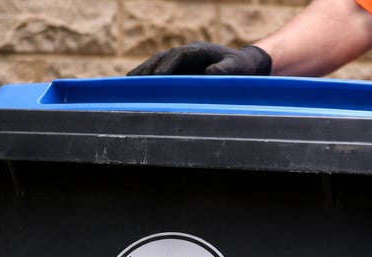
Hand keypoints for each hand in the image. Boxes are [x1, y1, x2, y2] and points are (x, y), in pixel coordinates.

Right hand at [127, 42, 271, 75]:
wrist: (243, 65)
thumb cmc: (241, 67)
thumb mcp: (237, 68)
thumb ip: (226, 70)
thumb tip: (210, 71)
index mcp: (199, 50)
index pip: (179, 55)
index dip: (167, 65)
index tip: (158, 76)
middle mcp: (186, 54)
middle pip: (162, 58)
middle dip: (148, 69)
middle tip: (133, 82)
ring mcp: (181, 61)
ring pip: (157, 64)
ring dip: (143, 73)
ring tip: (128, 85)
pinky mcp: (178, 70)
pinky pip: (160, 73)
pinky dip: (148, 79)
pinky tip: (136, 90)